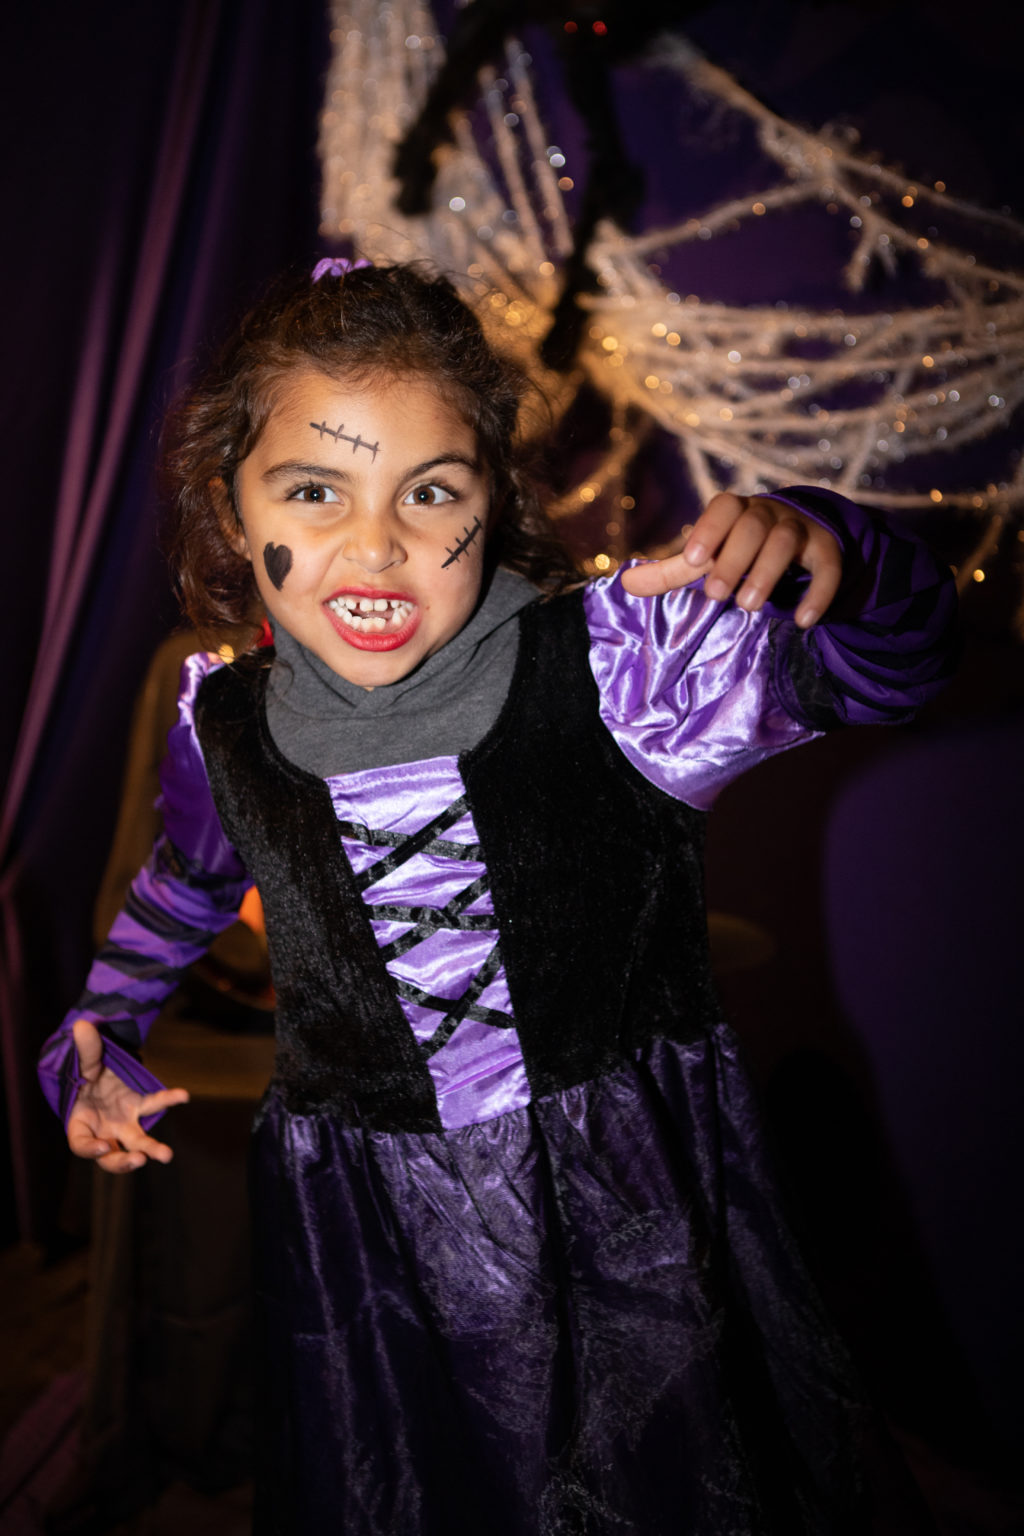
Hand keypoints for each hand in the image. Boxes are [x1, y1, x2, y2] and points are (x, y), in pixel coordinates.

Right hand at [66, 1018, 189, 1173]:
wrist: (97, 1065)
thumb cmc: (82, 1072)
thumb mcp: (82, 1062)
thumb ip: (84, 1050)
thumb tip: (81, 1026)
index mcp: (81, 1123)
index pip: (80, 1144)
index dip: (90, 1149)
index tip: (104, 1146)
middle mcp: (103, 1129)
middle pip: (111, 1156)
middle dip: (124, 1162)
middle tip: (140, 1160)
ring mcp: (123, 1122)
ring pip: (136, 1142)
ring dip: (150, 1149)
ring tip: (165, 1155)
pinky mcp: (139, 1108)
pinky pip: (154, 1105)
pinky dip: (167, 1100)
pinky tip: (182, 1095)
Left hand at [619, 492, 841, 626]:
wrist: (800, 535)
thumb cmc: (740, 547)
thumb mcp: (708, 555)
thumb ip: (671, 571)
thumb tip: (625, 584)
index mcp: (736, 511)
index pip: (724, 507)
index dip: (709, 529)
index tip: (693, 561)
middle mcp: (769, 513)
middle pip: (754, 526)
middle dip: (734, 559)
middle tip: (717, 595)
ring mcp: (800, 529)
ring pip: (786, 541)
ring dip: (768, 573)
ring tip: (750, 607)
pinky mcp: (827, 550)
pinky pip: (828, 567)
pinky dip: (819, 593)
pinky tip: (804, 622)